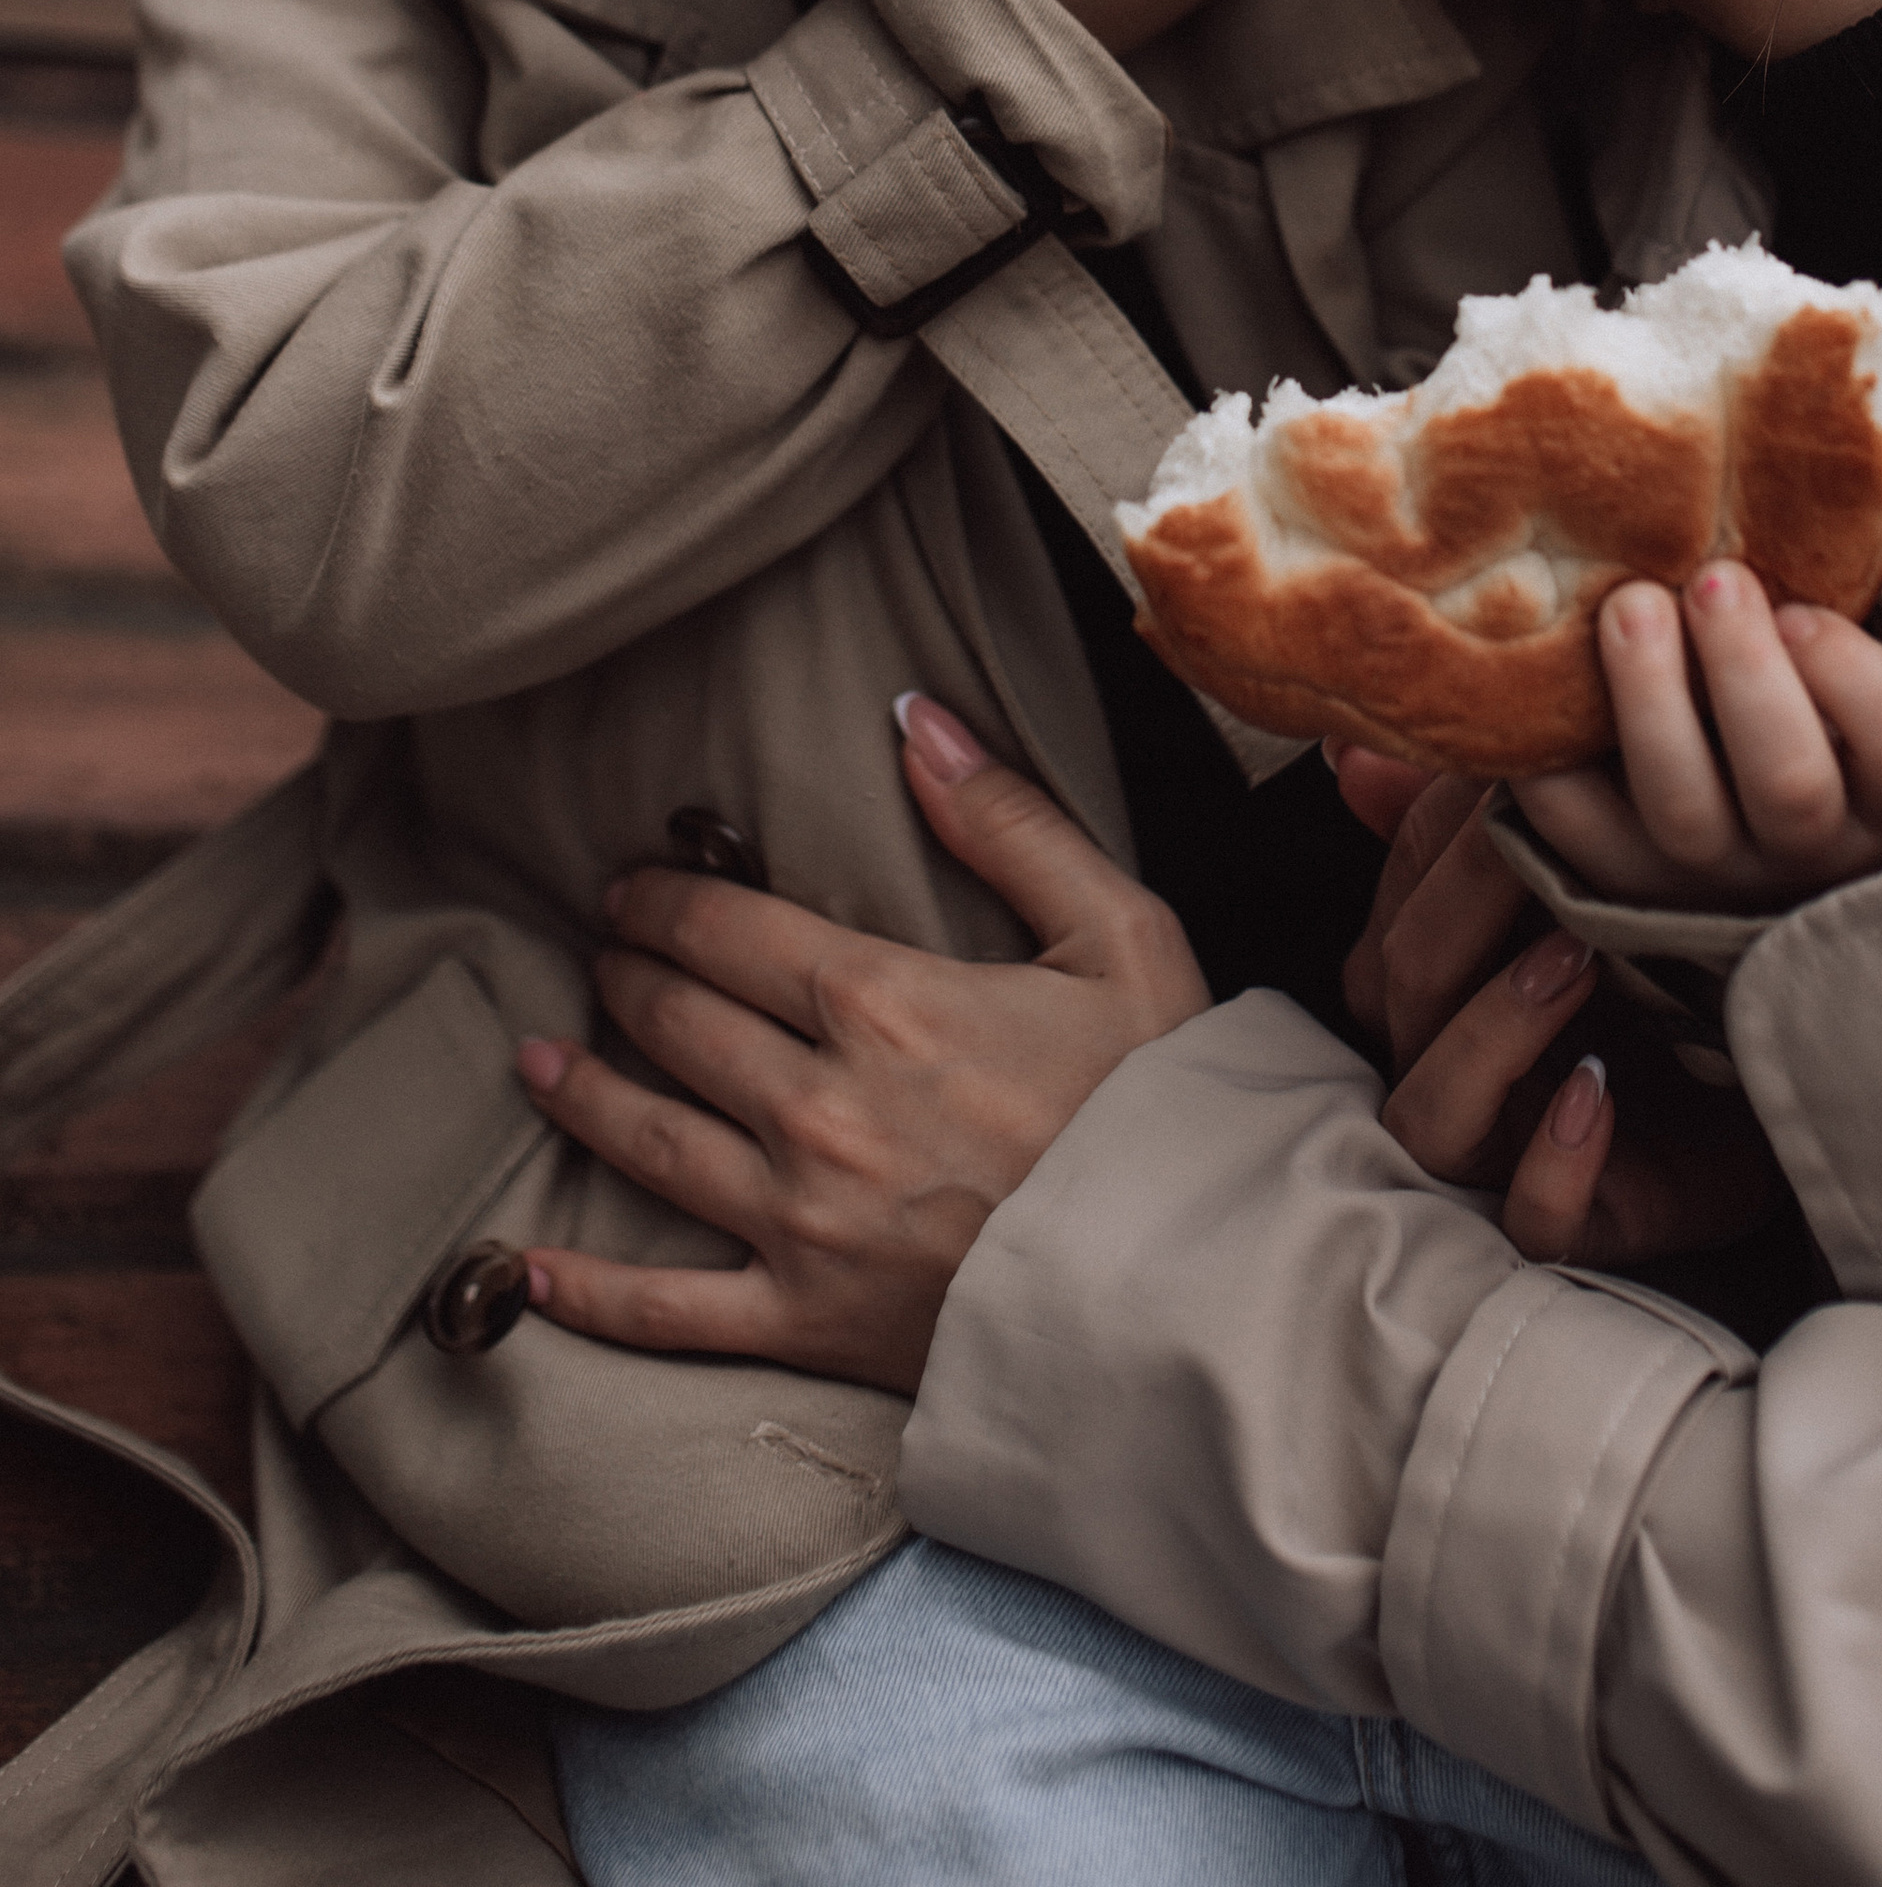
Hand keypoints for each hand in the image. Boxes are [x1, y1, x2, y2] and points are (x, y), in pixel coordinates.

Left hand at [514, 702, 1208, 1389]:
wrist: (1191, 1289)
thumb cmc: (1162, 1107)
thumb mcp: (1118, 933)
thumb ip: (1007, 819)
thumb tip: (916, 717)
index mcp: (883, 1003)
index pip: (728, 931)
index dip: (666, 901)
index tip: (630, 886)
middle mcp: (817, 1109)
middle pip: (678, 1025)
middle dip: (628, 979)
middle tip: (601, 957)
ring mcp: (800, 1224)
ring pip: (649, 1144)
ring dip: (581, 1091)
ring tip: (536, 1059)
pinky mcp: (805, 1324)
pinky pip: (667, 1312)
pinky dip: (589, 1291)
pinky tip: (529, 1266)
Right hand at [1335, 757, 1777, 1266]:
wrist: (1764, 1096)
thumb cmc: (1660, 983)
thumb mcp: (1589, 885)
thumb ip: (1480, 822)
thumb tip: (1354, 751)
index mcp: (1432, 980)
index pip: (1398, 899)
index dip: (1441, 835)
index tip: (1512, 772)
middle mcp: (1443, 1062)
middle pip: (1401, 988)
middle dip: (1466, 906)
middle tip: (1536, 839)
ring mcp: (1498, 1152)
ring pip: (1431, 1109)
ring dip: (1492, 1029)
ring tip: (1570, 959)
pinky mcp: (1573, 1222)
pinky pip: (1532, 1217)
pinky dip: (1554, 1163)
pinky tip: (1596, 1095)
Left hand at [1514, 562, 1881, 912]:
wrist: (1728, 823)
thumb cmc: (1792, 698)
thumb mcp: (1833, 665)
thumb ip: (1819, 598)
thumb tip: (1796, 485)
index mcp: (1880, 788)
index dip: (1856, 676)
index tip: (1800, 606)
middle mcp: (1806, 844)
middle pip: (1788, 784)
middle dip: (1743, 670)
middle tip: (1710, 577)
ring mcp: (1710, 873)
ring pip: (1685, 811)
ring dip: (1652, 699)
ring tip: (1629, 605)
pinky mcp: (1620, 877)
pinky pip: (1580, 827)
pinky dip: (1553, 753)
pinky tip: (1542, 678)